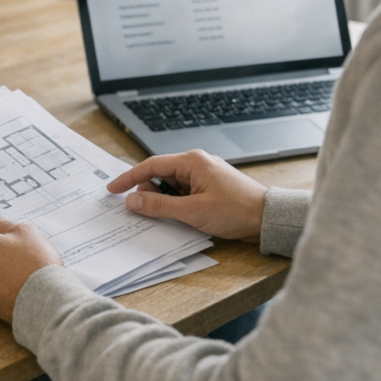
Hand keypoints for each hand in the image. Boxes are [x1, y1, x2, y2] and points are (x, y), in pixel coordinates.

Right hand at [106, 150, 267, 242]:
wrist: (267, 218)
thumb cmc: (236, 210)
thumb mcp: (192, 211)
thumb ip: (159, 205)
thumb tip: (132, 200)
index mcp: (192, 161)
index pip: (150, 166)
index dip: (129, 178)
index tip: (112, 189)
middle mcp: (196, 164)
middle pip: (159, 176)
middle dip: (149, 193)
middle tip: (146, 212)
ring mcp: (203, 176)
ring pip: (171, 187)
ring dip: (165, 202)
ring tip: (172, 217)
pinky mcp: (208, 188)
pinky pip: (183, 194)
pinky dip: (176, 205)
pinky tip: (180, 218)